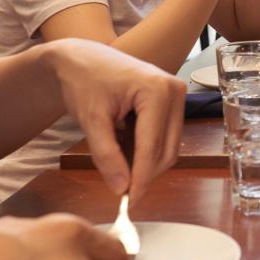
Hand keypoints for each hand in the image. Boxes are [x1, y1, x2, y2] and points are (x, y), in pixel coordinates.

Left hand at [41, 39, 185, 198]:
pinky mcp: (173, 102)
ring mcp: (177, 95)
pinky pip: (165, 137)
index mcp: (158, 90)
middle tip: (123, 193)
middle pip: (167, 149)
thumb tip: (121, 188)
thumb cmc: (83, 81)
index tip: (129, 202)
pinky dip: (146, 151)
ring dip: (146, 163)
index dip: (141, 177)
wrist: (82, 58)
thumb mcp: (91, 120)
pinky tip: (125, 150)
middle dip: (146, 174)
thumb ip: (106, 154)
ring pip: (170, 146)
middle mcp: (175, 91)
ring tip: (119, 168)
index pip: (153, 145)